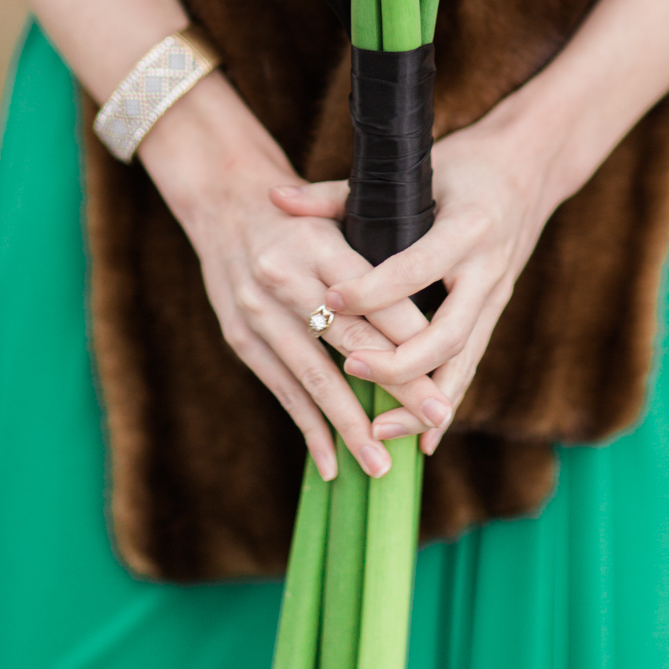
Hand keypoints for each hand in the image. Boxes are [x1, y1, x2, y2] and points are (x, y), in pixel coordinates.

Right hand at [139, 74, 454, 481]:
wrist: (224, 202)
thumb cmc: (300, 216)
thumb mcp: (338, 218)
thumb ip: (379, 255)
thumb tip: (432, 314)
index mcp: (320, 245)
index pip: (376, 300)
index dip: (412, 342)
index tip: (445, 375)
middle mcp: (286, 279)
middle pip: (352, 342)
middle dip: (397, 387)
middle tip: (435, 419)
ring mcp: (259, 312)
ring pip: (315, 377)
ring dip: (350, 425)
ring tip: (382, 465)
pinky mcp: (241, 338)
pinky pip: (282, 389)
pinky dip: (308, 428)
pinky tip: (330, 464)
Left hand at [271, 103, 564, 452]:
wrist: (530, 167)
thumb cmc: (461, 164)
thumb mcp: (408, 170)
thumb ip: (337, 193)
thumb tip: (275, 197)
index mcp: (466, 227)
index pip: (415, 268)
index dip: (372, 289)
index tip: (330, 301)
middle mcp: (486, 268)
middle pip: (446, 331)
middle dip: (399, 360)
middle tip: (349, 367)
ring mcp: (496, 296)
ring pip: (462, 361)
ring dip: (422, 401)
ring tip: (378, 428)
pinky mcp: (495, 312)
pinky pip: (471, 366)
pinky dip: (446, 404)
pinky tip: (422, 440)